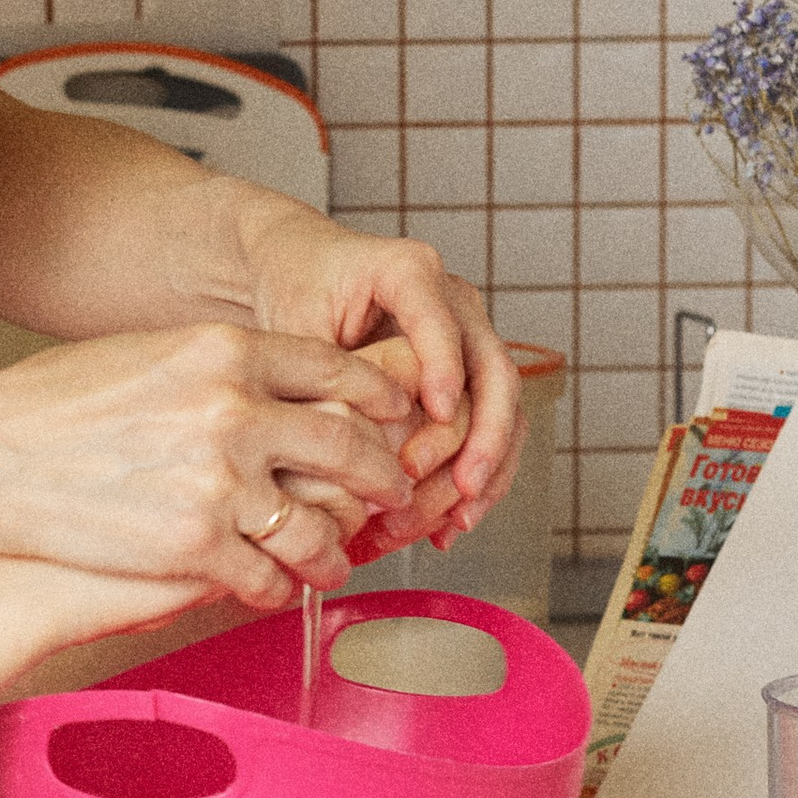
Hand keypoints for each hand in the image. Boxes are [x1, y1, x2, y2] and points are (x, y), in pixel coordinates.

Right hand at [0, 321, 424, 610]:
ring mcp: (218, 480)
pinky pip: (268, 578)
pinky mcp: (194, 545)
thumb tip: (275, 383)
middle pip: (349, 448)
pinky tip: (274, 588)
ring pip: (320, 528)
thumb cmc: (51, 406)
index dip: (380, 398)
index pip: (337, 370)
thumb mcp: (144, 355)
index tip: (395, 418)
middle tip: (394, 495)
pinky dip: (278, 589)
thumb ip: (216, 366)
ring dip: (336, 549)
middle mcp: (232, 410)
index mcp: (223, 351)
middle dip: (383, 479)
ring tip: (335, 558)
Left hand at [228, 195, 524, 550]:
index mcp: (410, 272)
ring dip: (485, 470)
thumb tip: (346, 444)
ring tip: (452, 521)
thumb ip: (322, 374)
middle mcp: (454, 303)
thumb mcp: (295, 324)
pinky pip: (491, 431)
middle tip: (458, 486)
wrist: (297, 274)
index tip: (439, 413)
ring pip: (504, 410)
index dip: (445, 368)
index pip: (441, 322)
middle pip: (495, 372)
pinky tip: (450, 525)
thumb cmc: (294, 288)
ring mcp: (467, 340)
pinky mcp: (467, 378)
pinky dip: (477, 479)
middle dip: (484, 436)